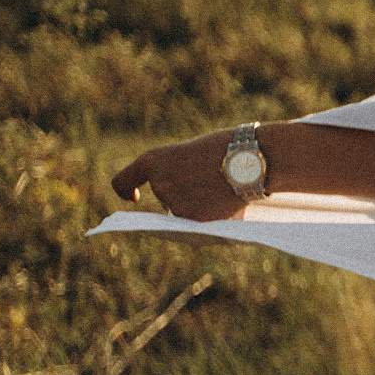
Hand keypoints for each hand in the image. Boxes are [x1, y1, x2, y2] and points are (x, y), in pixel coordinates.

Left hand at [110, 132, 247, 220]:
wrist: (253, 159)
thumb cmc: (228, 150)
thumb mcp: (191, 154)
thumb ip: (176, 175)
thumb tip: (176, 211)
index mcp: (152, 161)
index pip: (122, 182)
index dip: (126, 190)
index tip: (134, 197)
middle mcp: (158, 183)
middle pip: (163, 198)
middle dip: (183, 193)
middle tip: (207, 181)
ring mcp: (174, 203)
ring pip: (181, 211)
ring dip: (197, 204)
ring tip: (220, 188)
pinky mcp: (191, 219)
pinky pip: (193, 223)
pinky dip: (208, 216)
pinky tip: (224, 202)